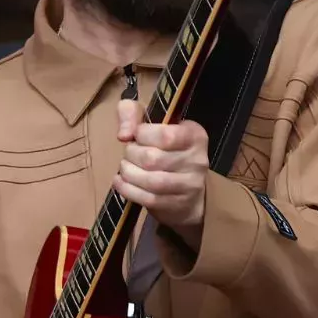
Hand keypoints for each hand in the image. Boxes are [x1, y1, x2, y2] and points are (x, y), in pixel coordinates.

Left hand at [113, 98, 208, 246]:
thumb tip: (123, 134)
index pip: (165, 135)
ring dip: (129, 172)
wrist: (186, 192)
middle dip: (131, 154)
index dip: (141, 135)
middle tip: (129, 154)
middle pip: (152, 158)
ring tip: (125, 167)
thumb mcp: (151, 122)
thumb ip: (131, 112)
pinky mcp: (178, 204)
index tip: (136, 136)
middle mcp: (197, 159)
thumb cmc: (165, 150)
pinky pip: (147, 199)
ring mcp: (189, 184)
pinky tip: (121, 181)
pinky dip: (127, 189)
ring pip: (150, 180)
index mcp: (194, 135)